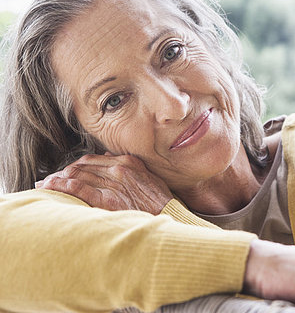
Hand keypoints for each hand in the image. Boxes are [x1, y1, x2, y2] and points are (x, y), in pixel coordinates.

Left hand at [36, 153, 172, 214]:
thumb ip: (130, 168)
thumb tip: (110, 156)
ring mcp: (114, 183)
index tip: (65, 172)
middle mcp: (120, 168)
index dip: (76, 165)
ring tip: (44, 185)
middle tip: (49, 179)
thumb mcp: (148, 178)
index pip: (94, 159)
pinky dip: (61, 186)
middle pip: (82, 166)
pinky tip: (50, 188)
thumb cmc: (160, 203)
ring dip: (57, 179)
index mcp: (129, 162)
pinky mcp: (108, 198)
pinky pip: (78, 188)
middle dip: (63, 172)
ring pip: (77, 175)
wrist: (170, 218)